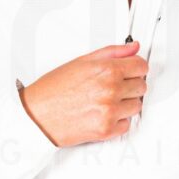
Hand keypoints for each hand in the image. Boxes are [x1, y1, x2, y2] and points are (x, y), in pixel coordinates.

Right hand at [18, 40, 147, 147]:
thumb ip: (112, 53)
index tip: (131, 70)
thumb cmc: (53, 90)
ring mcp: (110, 112)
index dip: (135, 67)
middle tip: (114, 86)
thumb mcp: (82, 62)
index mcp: (107, 70)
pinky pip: (127, 125)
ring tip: (106, 100)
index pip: (141, 66)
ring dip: (125, 103)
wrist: (36, 115)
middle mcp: (110, 91)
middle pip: (141, 86)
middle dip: (130, 84)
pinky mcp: (106, 130)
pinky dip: (118, 120)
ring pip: (136, 106)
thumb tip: (132, 48)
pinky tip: (103, 113)